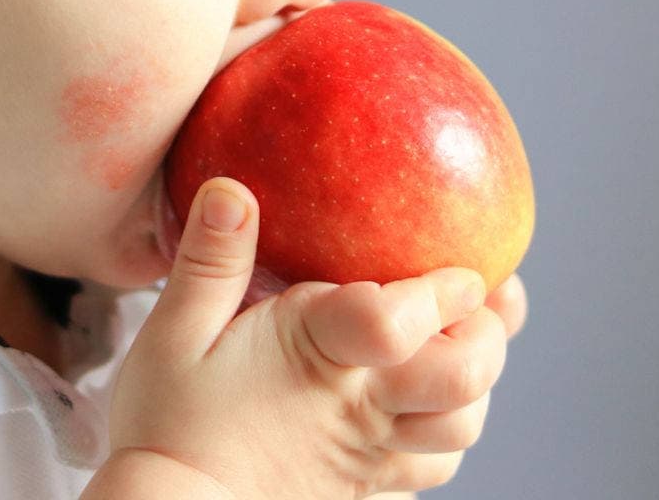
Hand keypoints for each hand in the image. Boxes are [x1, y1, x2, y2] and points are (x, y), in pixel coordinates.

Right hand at [103, 178, 509, 497]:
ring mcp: (369, 457)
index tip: (464, 269)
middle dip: (488, 336)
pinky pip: (427, 471)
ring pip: (460, 430)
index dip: (447, 291)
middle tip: (481, 302)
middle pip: (464, 380)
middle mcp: (360, 407)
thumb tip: (233, 189)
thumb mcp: (174, 333)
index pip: (401, 321)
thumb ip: (211, 261)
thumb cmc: (169, 425)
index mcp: (319, 355)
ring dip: (472, 388)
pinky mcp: (365, 492)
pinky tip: (414, 410)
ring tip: (452, 349)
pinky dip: (437, 438)